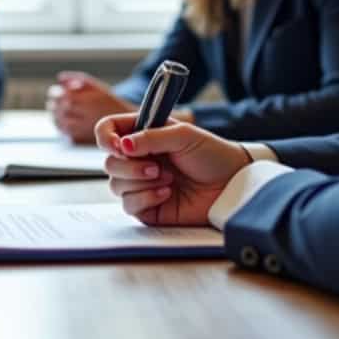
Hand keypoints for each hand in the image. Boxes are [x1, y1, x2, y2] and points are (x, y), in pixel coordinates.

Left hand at [47, 71, 134, 142]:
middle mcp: (85, 114)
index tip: (57, 92)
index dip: (56, 93)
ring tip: (60, 112)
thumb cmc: (111, 104)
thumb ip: (79, 79)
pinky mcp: (81, 140)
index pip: (61, 95)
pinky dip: (61, 126)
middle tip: (55, 102)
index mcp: (88, 99)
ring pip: (59, 121)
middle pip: (58, 108)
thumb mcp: (98, 87)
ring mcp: (82, 128)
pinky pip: (64, 132)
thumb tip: (60, 79)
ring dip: (55, 115)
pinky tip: (65, 121)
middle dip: (54, 104)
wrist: (128, 127)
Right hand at [95, 112, 248, 225]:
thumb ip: (151, 137)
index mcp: (143, 135)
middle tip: (156, 167)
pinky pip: (128, 205)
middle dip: (129, 166)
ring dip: (141, 182)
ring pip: (115, 185)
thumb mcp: (183, 135)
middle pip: (108, 162)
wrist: (232, 185)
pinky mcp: (146, 207)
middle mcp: (138, 159)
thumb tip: (122, 146)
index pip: (107, 131)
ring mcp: (140, 184)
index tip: (118, 146)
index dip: (106, 137)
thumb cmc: (213, 155)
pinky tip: (167, 194)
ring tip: (168, 180)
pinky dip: (146, 198)